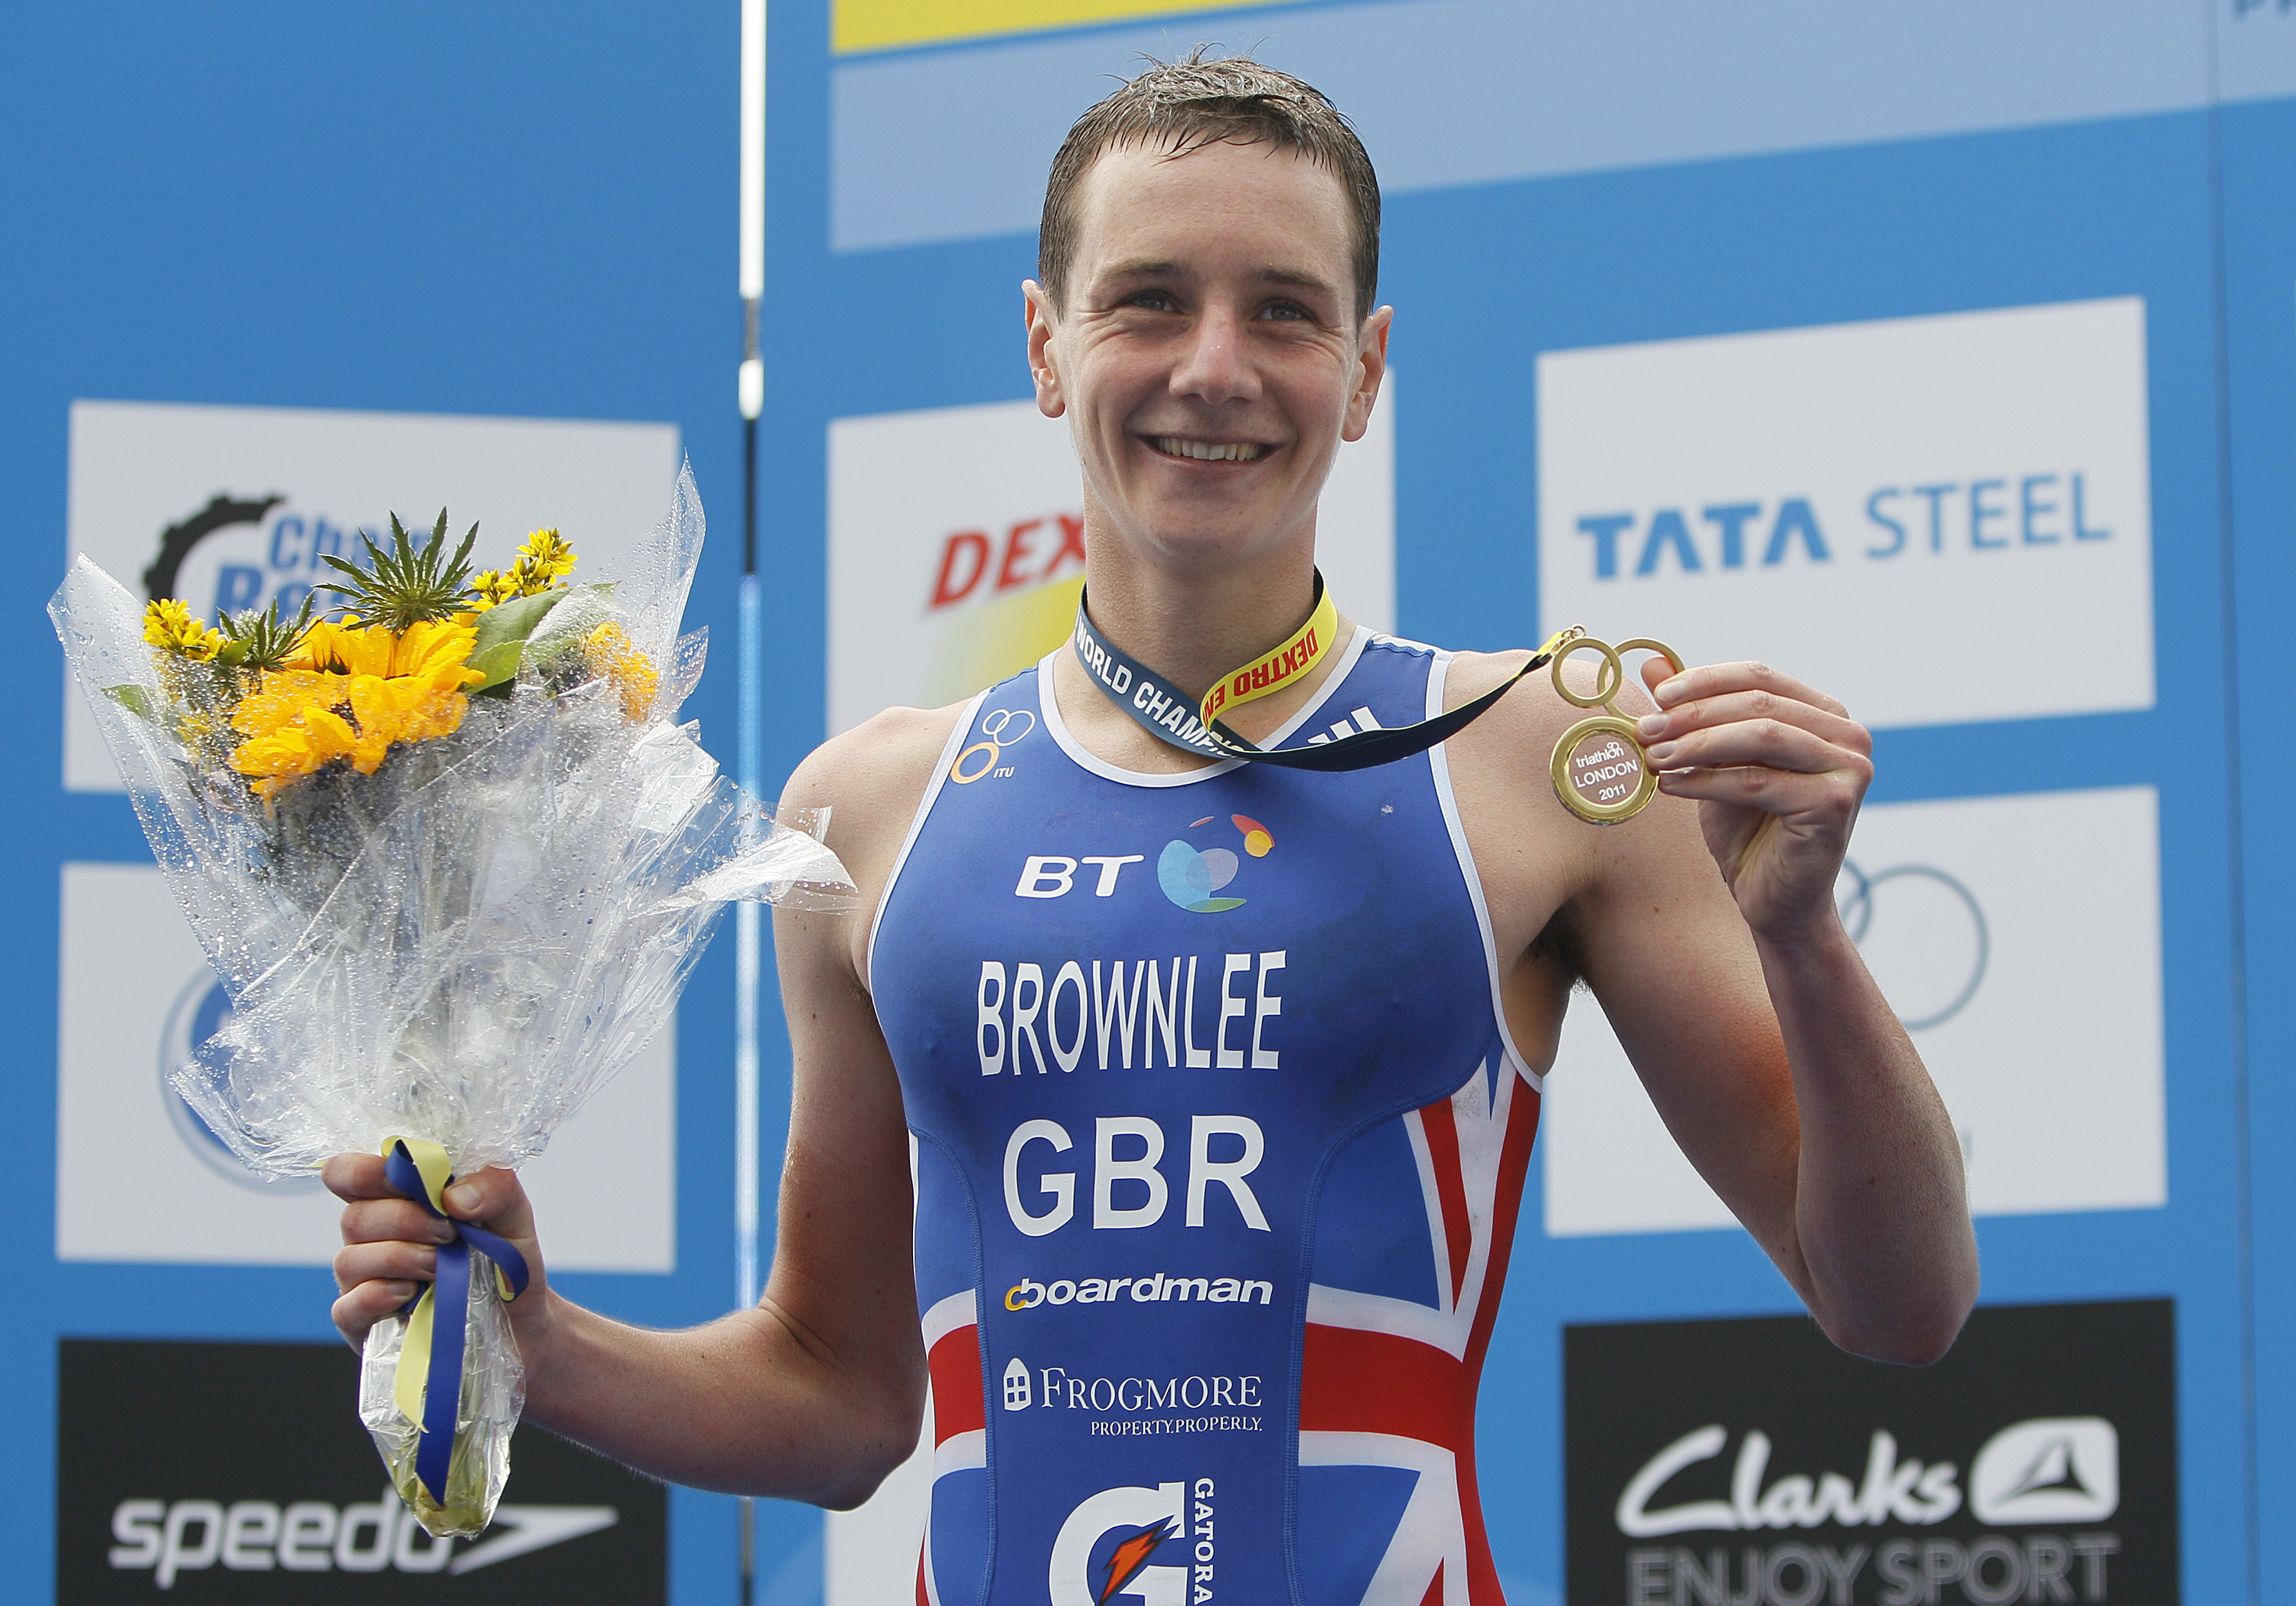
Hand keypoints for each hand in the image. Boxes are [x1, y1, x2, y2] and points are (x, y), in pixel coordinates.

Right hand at [325, 1154, 553, 1352]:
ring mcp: (363, 1282)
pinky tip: (411, 1294)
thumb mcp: (513, 1215)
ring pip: (349, 1260)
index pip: (348, 1173)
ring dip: (399, 1258)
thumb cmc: (505, 1261)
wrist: (522, 1322)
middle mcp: (371, 1237)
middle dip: (405, 1220)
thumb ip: (495, 1188)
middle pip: (354, 1216)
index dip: (365, 1171)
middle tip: (449, 1233)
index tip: (411, 1182)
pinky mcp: (364, 1324)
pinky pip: (348, 1307)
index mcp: (395, 1199)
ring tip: (440, 1267)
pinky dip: (379, 1296)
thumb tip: (453, 1196)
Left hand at [1633, 658, 1872, 947]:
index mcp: (1824, 714)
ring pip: (1760, 737)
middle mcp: (1848, 734)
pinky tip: (1670, 785)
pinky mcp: (1834, 803)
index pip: (1759, 677)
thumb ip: (1692, 713)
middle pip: (1758, 704)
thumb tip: (1652, 662)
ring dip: (1697, 744)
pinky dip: (1707, 781)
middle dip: (1693, 715)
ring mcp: (1849, 768)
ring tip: (1653, 757)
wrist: (1775, 902)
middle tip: (1644, 730)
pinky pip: (1757, 781)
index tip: (1657, 696)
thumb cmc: (1747, 830)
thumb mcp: (1713, 762)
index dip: (1705, 680)